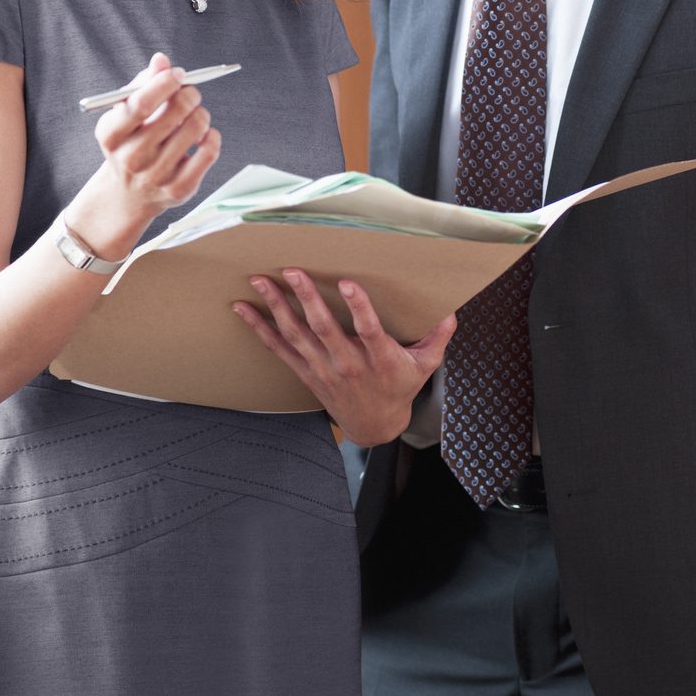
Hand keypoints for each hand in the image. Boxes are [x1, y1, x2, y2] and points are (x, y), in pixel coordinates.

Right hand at [88, 54, 221, 230]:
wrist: (129, 193)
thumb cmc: (131, 141)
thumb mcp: (126, 113)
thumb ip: (143, 84)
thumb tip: (162, 60)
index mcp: (111, 134)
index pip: (141, 104)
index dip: (164, 83)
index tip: (178, 74)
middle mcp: (132, 157)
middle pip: (174, 113)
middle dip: (189, 94)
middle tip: (191, 92)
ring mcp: (156, 175)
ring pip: (196, 128)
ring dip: (202, 114)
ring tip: (196, 115)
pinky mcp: (179, 189)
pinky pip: (209, 152)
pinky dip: (213, 136)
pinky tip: (204, 135)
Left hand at [233, 270, 454, 445]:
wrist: (374, 424)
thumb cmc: (399, 389)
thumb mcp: (426, 366)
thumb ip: (437, 337)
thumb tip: (451, 311)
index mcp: (379, 359)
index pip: (369, 331)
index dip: (359, 307)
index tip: (348, 282)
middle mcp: (347, 363)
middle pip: (324, 328)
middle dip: (307, 298)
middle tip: (294, 271)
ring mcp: (322, 368)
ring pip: (296, 334)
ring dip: (277, 306)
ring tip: (262, 281)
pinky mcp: (306, 370)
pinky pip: (278, 347)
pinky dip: (260, 327)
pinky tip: (244, 308)